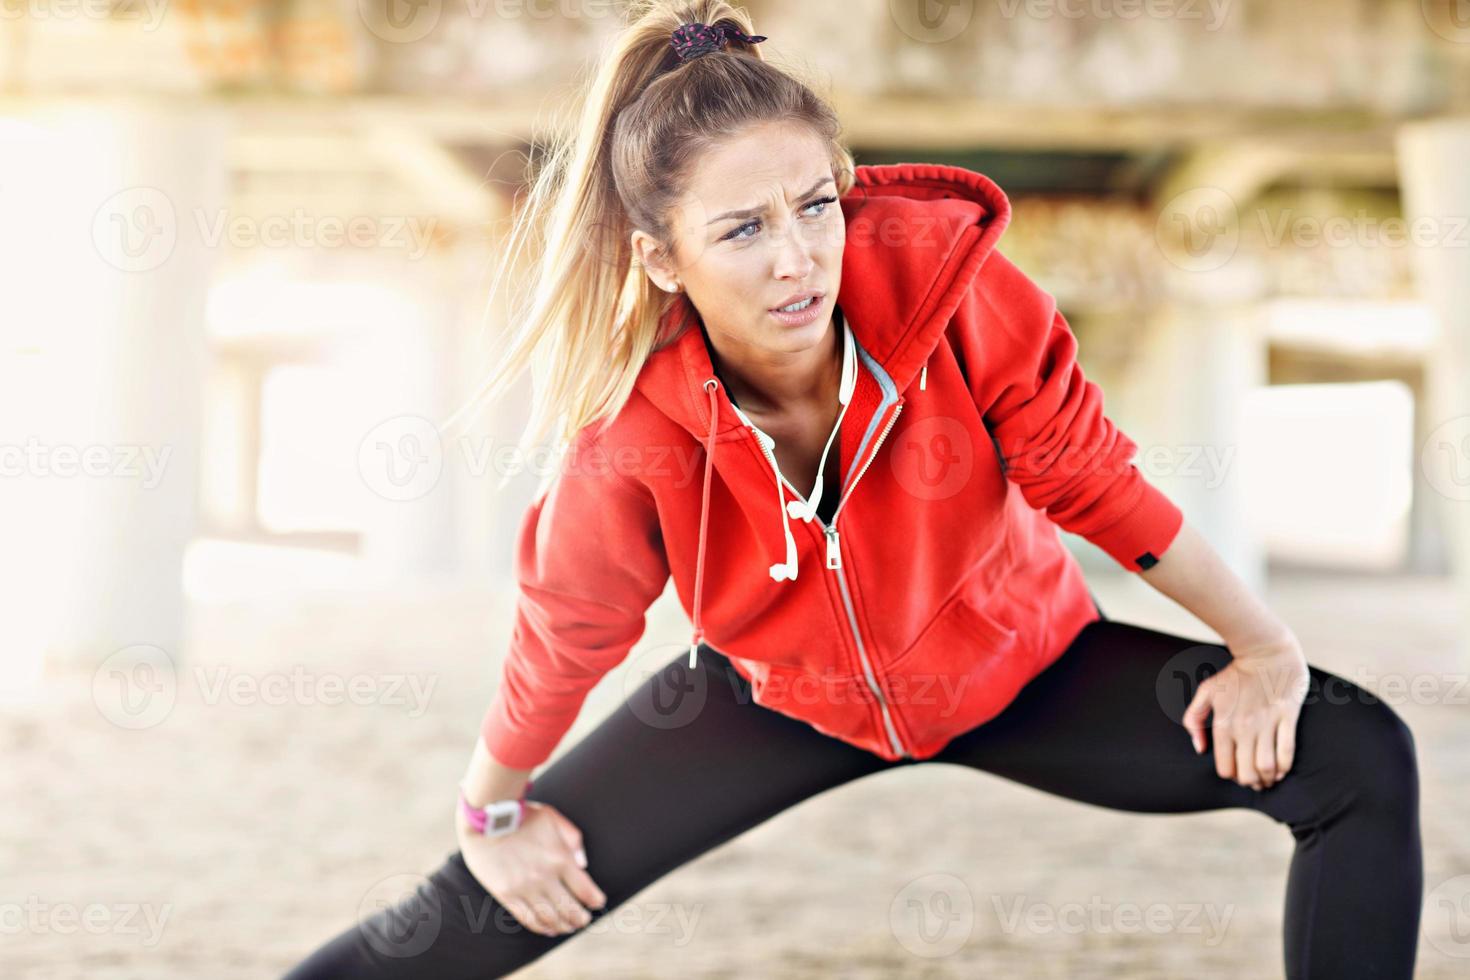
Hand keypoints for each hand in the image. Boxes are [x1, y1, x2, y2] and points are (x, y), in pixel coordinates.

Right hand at [456, 800, 606, 935]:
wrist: (488, 817)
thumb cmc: (523, 815)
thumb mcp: (554, 818)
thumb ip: (573, 839)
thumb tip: (583, 864)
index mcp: (560, 859)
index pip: (585, 890)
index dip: (595, 901)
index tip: (598, 903)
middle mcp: (544, 877)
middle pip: (569, 910)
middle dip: (580, 919)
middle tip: (583, 920)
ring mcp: (524, 888)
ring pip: (549, 919)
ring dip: (562, 927)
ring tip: (567, 927)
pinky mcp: (506, 894)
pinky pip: (526, 918)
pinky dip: (540, 927)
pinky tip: (547, 929)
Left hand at [1182, 634, 1309, 789]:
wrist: (1266, 652)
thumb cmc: (1234, 674)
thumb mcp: (1206, 692)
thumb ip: (1194, 719)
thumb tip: (1199, 748)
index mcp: (1223, 723)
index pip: (1225, 767)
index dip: (1230, 775)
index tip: (1235, 772)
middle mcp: (1244, 727)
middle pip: (1247, 772)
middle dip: (1249, 782)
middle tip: (1252, 780)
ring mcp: (1267, 723)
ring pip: (1267, 767)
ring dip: (1267, 779)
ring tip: (1267, 778)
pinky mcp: (1287, 718)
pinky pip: (1287, 752)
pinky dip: (1284, 767)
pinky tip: (1280, 770)